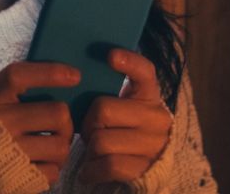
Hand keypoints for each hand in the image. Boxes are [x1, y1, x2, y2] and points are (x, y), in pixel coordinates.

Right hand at [0, 62, 79, 184]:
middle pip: (57, 113)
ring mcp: (7, 153)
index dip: (50, 72)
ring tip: (49, 146)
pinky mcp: (17, 178)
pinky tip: (39, 164)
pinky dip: (51, 168)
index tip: (75, 76)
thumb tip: (61, 76)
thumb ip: (13, 91)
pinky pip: (53, 171)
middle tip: (59, 126)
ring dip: (61, 146)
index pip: (18, 75)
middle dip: (66, 121)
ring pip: (61, 145)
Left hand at [78, 49, 171, 184]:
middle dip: (88, 123)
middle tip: (91, 132)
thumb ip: (109, 93)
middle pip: (103, 109)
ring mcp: (153, 145)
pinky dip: (91, 170)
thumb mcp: (122, 110)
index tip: (111, 56)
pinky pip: (106, 165)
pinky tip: (90, 171)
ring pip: (100, 140)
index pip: (144, 72)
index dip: (128, 62)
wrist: (143, 173)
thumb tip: (73, 75)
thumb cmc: (122, 134)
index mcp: (149, 96)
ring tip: (95, 153)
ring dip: (90, 150)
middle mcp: (157, 118)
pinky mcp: (144, 170)